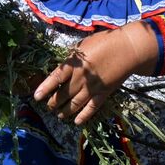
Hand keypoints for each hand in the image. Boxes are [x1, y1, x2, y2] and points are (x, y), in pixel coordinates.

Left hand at [34, 23, 157, 125]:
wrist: (128, 50)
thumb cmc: (105, 42)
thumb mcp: (83, 45)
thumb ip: (72, 58)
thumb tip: (62, 67)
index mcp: (74, 64)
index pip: (55, 79)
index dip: (45, 89)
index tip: (36, 97)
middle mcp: (81, 78)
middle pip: (63, 94)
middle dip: (53, 102)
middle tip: (48, 106)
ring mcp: (93, 88)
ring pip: (75, 104)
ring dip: (65, 111)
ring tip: (59, 115)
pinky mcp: (104, 93)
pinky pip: (92, 108)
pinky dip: (84, 116)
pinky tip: (77, 121)